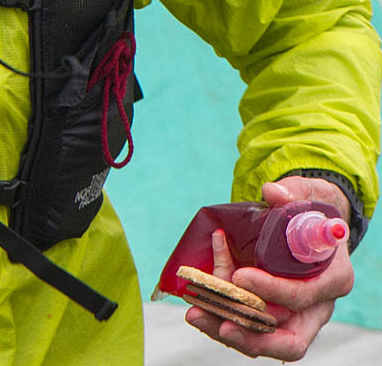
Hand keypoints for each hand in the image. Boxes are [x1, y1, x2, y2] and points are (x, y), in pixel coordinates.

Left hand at [185, 177, 353, 359]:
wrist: (312, 223)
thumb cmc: (312, 211)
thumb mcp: (309, 194)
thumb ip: (294, 192)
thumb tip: (272, 192)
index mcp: (334, 278)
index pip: (303, 296)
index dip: (272, 290)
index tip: (239, 276)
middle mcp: (318, 306)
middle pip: (291, 339)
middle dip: (253, 335)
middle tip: (221, 322)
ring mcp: (298, 315)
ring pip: (268, 339)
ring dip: (232, 332)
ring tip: (198, 314)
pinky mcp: (276, 315)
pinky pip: (252, 328)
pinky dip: (226, 321)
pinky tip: (200, 309)